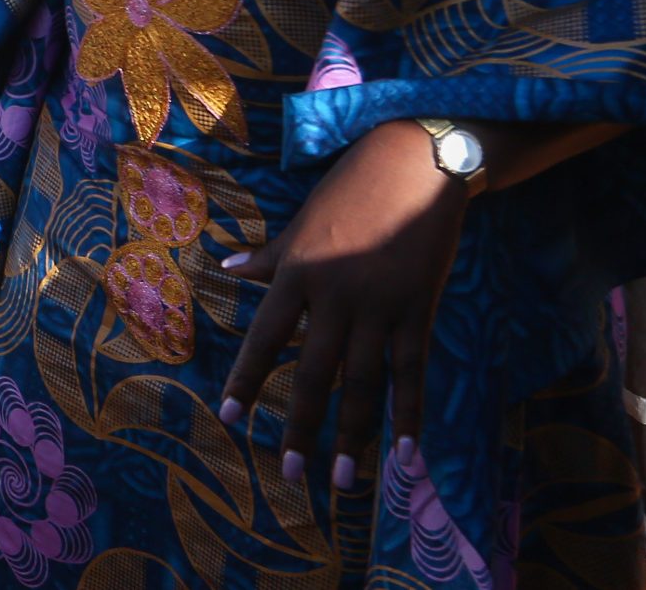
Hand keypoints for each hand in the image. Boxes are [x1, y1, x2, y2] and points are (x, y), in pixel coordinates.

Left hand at [219, 119, 468, 492]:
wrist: (414, 164)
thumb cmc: (352, 188)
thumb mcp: (304, 220)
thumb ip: (271, 255)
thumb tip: (228, 268)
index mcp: (298, 272)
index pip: (265, 338)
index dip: (248, 380)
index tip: (231, 418)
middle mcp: (334, 296)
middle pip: (313, 373)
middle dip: (301, 426)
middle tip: (291, 473)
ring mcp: (379, 306)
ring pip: (362, 384)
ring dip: (353, 436)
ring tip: (341, 480)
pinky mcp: (418, 311)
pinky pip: (411, 373)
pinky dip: (408, 416)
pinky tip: (405, 456)